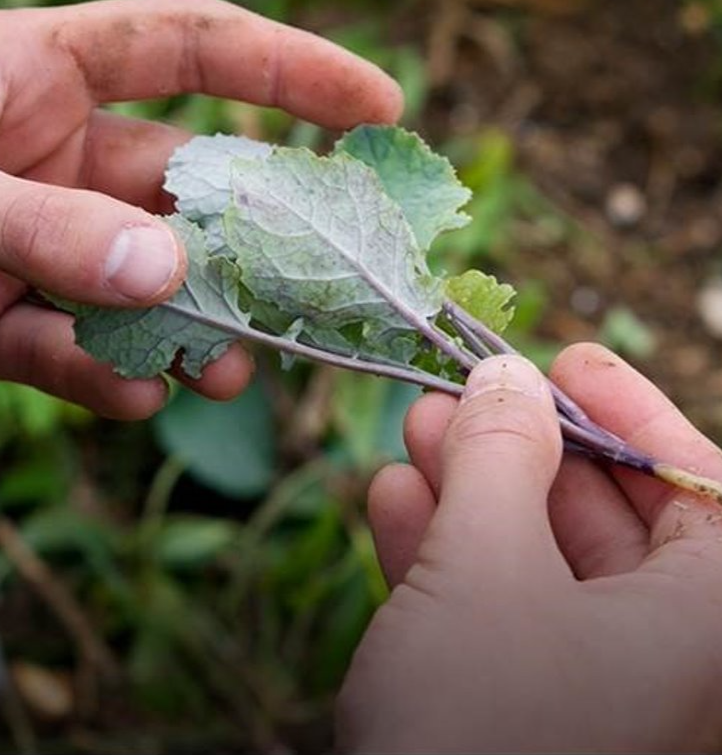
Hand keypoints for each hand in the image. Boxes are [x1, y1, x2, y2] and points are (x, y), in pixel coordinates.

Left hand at [0, 0, 401, 411]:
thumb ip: (44, 232)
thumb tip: (174, 275)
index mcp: (32, 78)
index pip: (187, 50)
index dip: (285, 71)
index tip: (374, 103)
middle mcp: (44, 160)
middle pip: (183, 190)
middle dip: (252, 236)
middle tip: (318, 285)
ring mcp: (24, 247)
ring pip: (141, 282)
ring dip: (192, 322)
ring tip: (234, 362)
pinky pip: (78, 349)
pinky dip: (111, 372)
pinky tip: (132, 392)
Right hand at [338, 343, 721, 751]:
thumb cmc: (478, 722)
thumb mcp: (486, 567)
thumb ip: (499, 459)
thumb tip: (503, 376)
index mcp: (706, 628)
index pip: (702, 490)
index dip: (633, 415)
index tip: (567, 362)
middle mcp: (663, 662)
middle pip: (608, 521)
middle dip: (524, 448)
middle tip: (464, 392)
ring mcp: (586, 691)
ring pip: (537, 564)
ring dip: (469, 493)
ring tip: (411, 433)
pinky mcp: (516, 714)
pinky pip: (492, 614)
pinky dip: (443, 556)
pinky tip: (390, 503)